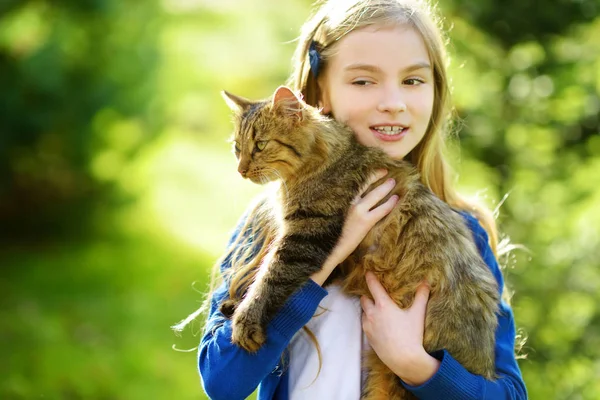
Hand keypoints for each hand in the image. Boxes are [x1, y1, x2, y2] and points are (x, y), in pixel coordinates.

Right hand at [310, 170, 398, 285]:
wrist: (330, 248)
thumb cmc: (330, 233)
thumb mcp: (332, 215)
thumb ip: (342, 206)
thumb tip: (352, 199)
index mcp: (340, 199)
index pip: (354, 182)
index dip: (365, 175)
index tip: (372, 168)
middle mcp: (348, 202)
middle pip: (365, 184)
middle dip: (376, 176)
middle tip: (385, 172)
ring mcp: (357, 211)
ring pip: (375, 195)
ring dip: (386, 187)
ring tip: (393, 182)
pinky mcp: (365, 222)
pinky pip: (381, 210)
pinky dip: (390, 204)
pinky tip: (396, 199)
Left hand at [360, 271, 439, 385]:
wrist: (404, 359)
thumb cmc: (411, 335)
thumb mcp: (418, 314)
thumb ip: (421, 296)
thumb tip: (426, 282)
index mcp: (383, 305)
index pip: (373, 286)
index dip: (369, 278)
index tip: (367, 272)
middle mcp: (372, 314)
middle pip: (364, 299)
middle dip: (368, 296)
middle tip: (374, 295)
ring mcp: (368, 326)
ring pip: (364, 313)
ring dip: (368, 310)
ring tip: (377, 310)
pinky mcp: (368, 337)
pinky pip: (365, 324)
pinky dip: (369, 321)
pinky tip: (378, 324)